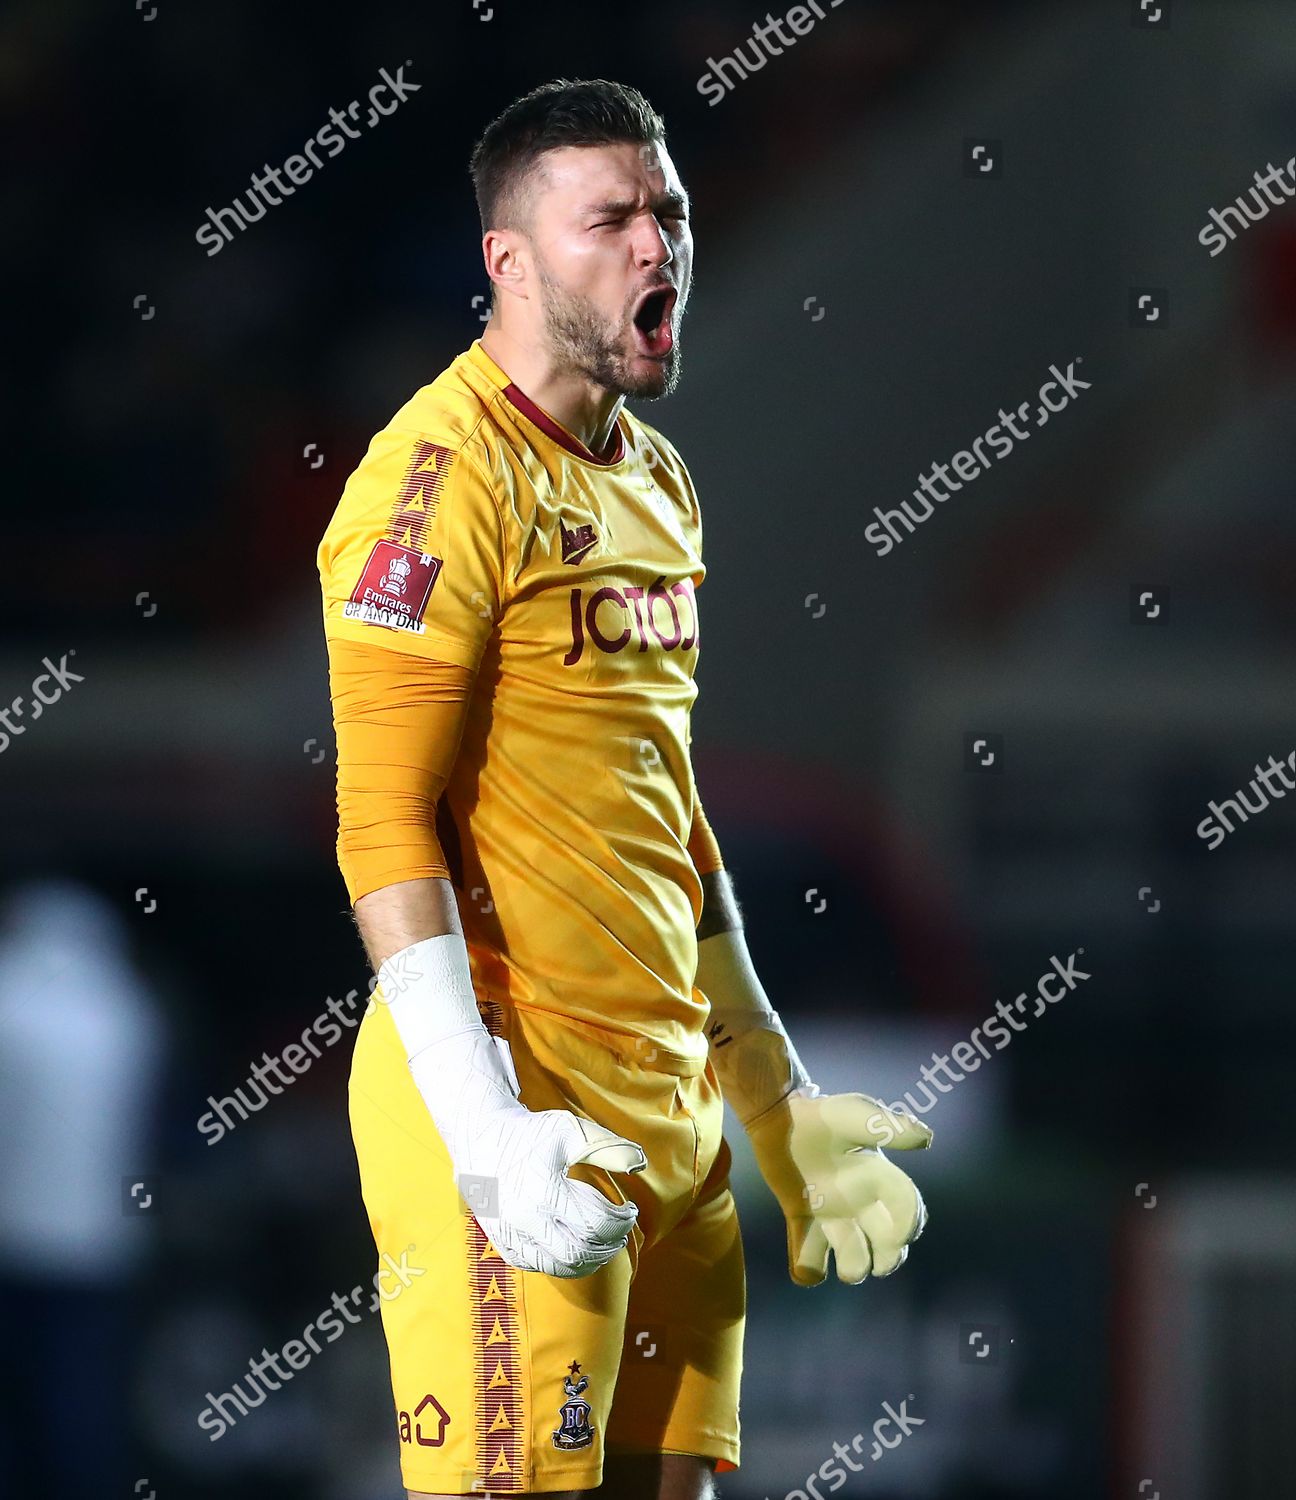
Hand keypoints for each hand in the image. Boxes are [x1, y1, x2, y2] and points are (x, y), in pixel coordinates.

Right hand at [411, 1029, 645, 1278]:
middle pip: (578, 1252)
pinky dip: (561, 1263)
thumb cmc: (531, 1132)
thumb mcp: (571, 1130)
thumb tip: (640, 1164)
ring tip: (602, 1243)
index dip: (621, 1222)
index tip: (630, 1209)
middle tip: (620, 1230)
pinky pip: (536, 1266)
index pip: (595, 1224)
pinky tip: (574, 1247)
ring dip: (588, 1260)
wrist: (480, 1135)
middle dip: (608, 1245)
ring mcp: (509, 1234)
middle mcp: (524, 1219)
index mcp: (544, 1191)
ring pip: (557, 1267)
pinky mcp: (501, 1241)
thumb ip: (608, 1148)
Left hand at [745, 1091, 930, 1285]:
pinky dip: (807, 1267)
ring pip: (852, 1253)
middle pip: (887, 1242)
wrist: (780, 1116)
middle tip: (879, 1265)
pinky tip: (805, 1268)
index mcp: (877, 1177)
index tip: (902, 1237)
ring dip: (853, 1266)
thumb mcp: (855, 1114)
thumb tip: (926, 1138)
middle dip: (889, 1258)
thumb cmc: (822, 1114)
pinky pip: (808, 1253)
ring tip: (847, 1270)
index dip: (910, 1223)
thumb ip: (888, 1126)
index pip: (906, 1205)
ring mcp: (831, 1212)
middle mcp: (860, 1200)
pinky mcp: (801, 1218)